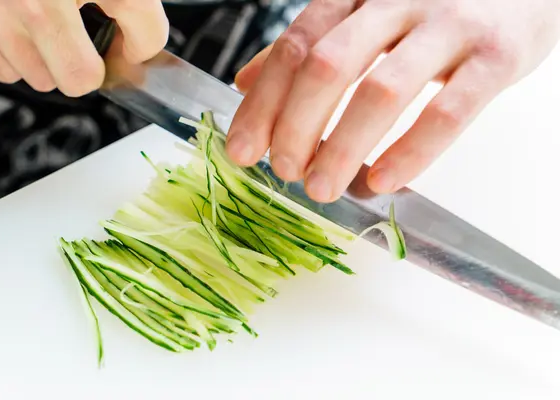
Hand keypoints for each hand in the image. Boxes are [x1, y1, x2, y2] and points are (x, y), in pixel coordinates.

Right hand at [0, 0, 167, 95]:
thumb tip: (136, 42)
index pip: (141, 22)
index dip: (145, 41)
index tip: (137, 43)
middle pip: (82, 78)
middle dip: (86, 64)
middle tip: (80, 36)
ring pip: (43, 79)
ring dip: (46, 56)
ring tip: (36, 13)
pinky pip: (7, 70)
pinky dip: (13, 52)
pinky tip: (11, 18)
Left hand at [228, 0, 559, 201]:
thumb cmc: (435, 8)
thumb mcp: (364, 16)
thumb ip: (307, 47)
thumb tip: (247, 82)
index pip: (295, 47)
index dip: (263, 103)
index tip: (243, 150)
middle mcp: (397, 0)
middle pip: (328, 66)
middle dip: (296, 128)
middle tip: (285, 172)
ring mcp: (449, 26)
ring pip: (382, 90)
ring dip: (343, 147)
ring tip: (323, 188)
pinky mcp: (496, 56)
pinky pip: (448, 111)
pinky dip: (411, 151)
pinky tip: (383, 180)